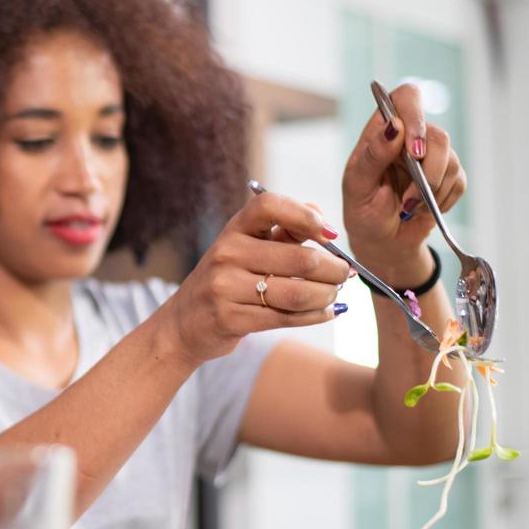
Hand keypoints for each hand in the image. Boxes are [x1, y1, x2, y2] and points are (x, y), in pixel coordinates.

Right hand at [166, 190, 351, 366]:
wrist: (184, 322)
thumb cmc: (227, 279)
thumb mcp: (246, 247)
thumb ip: (283, 229)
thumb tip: (320, 213)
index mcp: (234, 229)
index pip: (269, 205)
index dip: (305, 216)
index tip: (330, 235)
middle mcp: (227, 253)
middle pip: (300, 259)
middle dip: (333, 270)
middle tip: (344, 275)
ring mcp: (226, 287)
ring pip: (297, 293)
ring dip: (327, 295)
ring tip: (334, 294)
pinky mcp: (230, 319)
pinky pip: (286, 318)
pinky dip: (316, 316)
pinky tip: (327, 312)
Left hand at [340, 82, 466, 287]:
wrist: (383, 241)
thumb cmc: (363, 211)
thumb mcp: (357, 187)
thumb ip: (373, 156)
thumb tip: (394, 126)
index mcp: (383, 131)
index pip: (406, 98)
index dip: (416, 115)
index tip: (413, 150)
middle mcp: (411, 137)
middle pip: (437, 135)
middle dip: (427, 172)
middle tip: (408, 198)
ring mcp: (433, 155)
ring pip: (451, 160)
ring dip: (431, 191)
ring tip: (408, 208)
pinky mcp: (450, 176)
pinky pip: (459, 182)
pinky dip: (441, 201)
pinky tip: (422, 210)